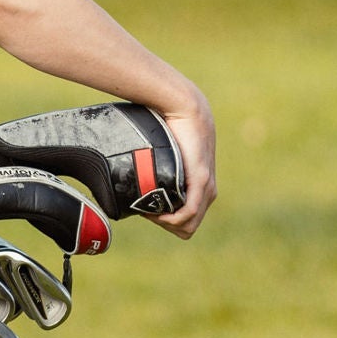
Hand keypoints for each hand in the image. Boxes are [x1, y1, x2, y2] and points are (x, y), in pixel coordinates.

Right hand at [151, 98, 216, 239]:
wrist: (185, 109)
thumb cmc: (171, 129)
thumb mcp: (164, 155)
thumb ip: (155, 166)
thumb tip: (129, 167)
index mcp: (201, 190)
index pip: (184, 222)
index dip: (164, 221)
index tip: (145, 208)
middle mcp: (207, 193)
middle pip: (185, 229)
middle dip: (163, 224)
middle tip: (144, 208)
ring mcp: (206, 188)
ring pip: (187, 226)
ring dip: (165, 223)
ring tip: (147, 209)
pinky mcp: (201, 180)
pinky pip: (189, 213)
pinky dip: (171, 218)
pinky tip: (156, 211)